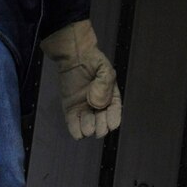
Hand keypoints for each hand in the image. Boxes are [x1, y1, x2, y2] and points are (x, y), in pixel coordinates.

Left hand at [41, 19, 122, 139]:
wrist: (73, 55)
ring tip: (87, 126)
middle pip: (102, 123)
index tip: (110, 124)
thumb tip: (98, 102)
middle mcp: (98, 106)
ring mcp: (84, 109)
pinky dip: (76, 131)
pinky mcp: (71, 110)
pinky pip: (73, 125)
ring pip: (88, 127)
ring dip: (89, 129)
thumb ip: (104, 84)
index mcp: (110, 97)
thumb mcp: (105, 69)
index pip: (114, 113)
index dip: (113, 120)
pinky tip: (78, 131)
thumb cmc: (91, 60)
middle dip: (101, 127)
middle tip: (99, 127)